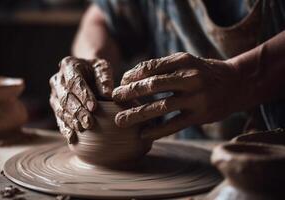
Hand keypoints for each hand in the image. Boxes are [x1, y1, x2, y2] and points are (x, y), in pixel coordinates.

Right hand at [50, 56, 113, 142]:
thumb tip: (108, 94)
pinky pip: (58, 119)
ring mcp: (54, 94)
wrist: (87, 73)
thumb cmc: (96, 70)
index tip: (94, 107)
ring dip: (71, 120)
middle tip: (90, 122)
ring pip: (60, 109)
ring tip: (83, 129)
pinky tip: (72, 137)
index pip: (74, 81)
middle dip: (77, 111)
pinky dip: (65, 129)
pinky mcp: (55, 106)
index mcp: (68, 65)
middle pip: (65, 97)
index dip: (83, 94)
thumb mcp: (103, 68)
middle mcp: (57, 79)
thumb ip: (104, 78)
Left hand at [112, 52, 243, 140]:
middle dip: (130, 92)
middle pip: (153, 85)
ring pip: (161, 107)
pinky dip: (156, 130)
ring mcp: (196, 98)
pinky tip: (142, 134)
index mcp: (183, 61)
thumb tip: (130, 77)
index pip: (150, 67)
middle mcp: (190, 77)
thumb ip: (161, 67)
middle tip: (114, 99)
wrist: (237, 83)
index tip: (120, 83)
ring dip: (137, 114)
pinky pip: (174, 125)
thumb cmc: (203, 72)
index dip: (132, 75)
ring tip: (120, 120)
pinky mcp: (200, 116)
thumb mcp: (185, 62)